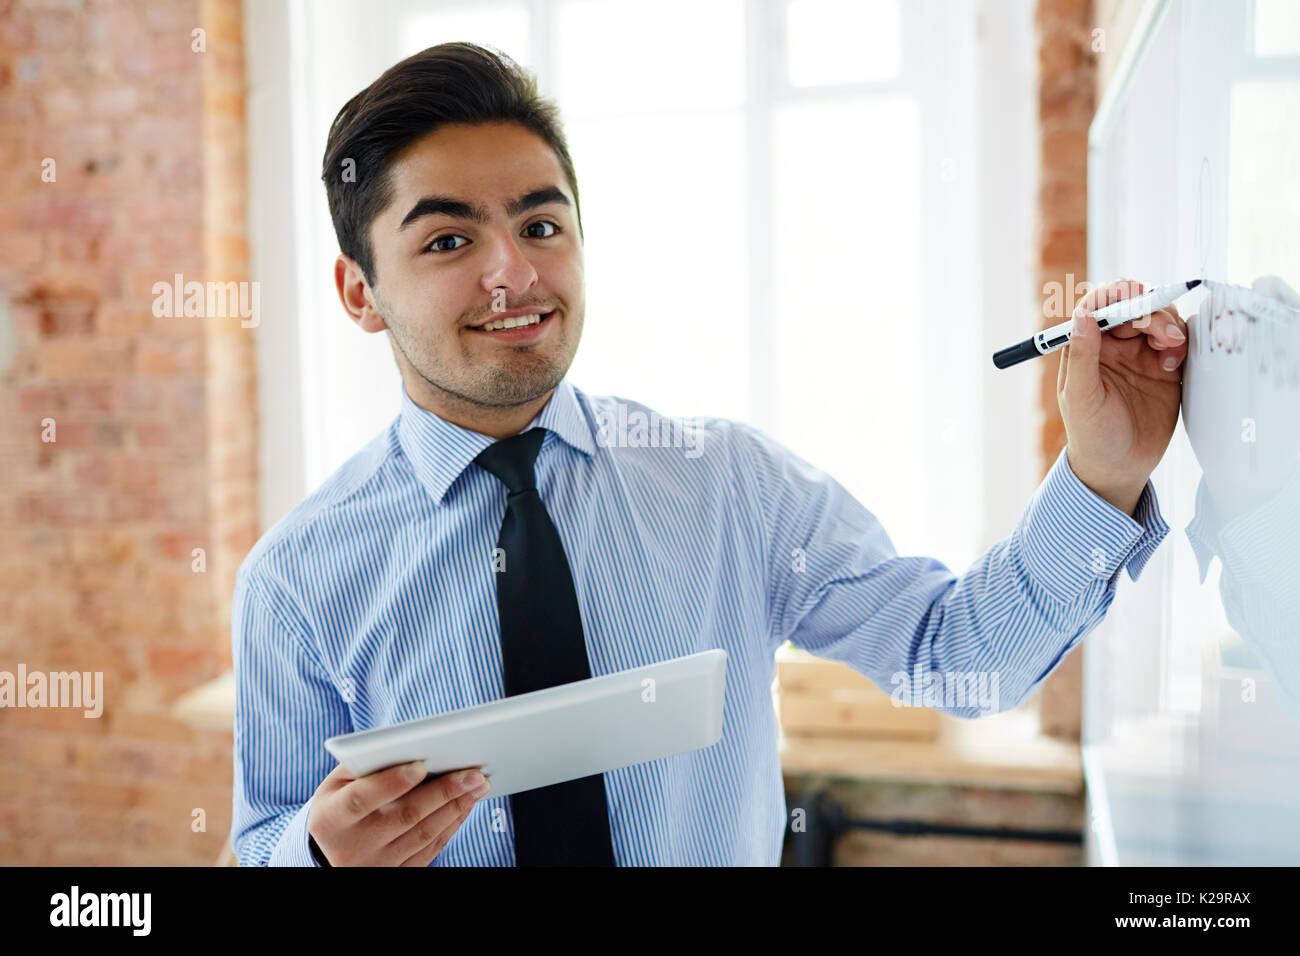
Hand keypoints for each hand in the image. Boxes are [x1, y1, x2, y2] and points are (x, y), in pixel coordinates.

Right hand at [306, 760, 490, 865]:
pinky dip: (451, 825)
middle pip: (404, 817)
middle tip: (473, 772)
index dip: (392, 782)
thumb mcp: (336, 784)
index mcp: (331, 818)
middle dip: (443, 792)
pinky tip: (466, 803)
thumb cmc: (338, 804)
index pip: (363, 798)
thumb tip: (407, 744)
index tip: (421, 765)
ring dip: (456, 807)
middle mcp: (353, 846)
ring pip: (423, 835)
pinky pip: (430, 849)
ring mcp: (376, 864)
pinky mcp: (395, 874)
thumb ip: (364, 764)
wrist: (331, 852)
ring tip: (479, 784)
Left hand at [1057, 278, 1188, 515]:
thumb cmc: (1091, 435)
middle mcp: (1114, 347)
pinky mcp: (1166, 370)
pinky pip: (1178, 343)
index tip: (1136, 297)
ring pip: (1159, 321)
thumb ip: (1082, 356)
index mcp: (1087, 348)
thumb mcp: (1081, 397)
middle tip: (1162, 334)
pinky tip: (1174, 364)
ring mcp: (1141, 356)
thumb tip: (1082, 316)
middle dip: (1151, 312)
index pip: (1099, 306)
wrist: (1119, 468)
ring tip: (1170, 350)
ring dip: (1168, 327)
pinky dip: (1181, 344)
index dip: (1117, 295)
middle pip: (1135, 308)